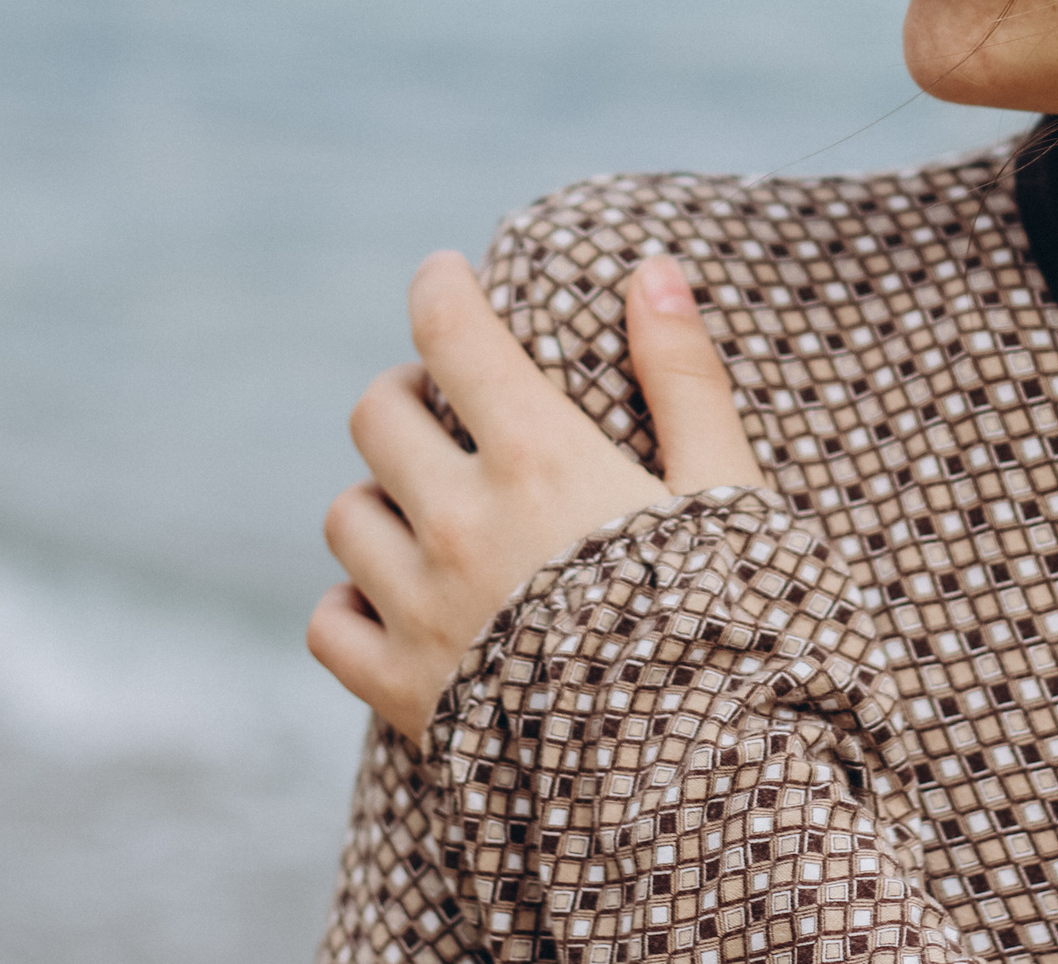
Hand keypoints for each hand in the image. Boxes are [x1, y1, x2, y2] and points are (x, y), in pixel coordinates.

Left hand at [306, 249, 763, 738]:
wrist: (694, 788)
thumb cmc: (727, 629)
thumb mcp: (728, 491)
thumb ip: (684, 376)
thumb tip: (651, 268)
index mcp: (539, 459)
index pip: (451, 333)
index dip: (439, 287)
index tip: (445, 275)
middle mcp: (460, 523)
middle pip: (377, 416)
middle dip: (409, 393)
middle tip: (448, 404)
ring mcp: (421, 610)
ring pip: (345, 516)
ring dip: (381, 496)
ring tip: (430, 505)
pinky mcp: (403, 692)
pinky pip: (330, 623)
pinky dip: (351, 602)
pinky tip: (397, 600)